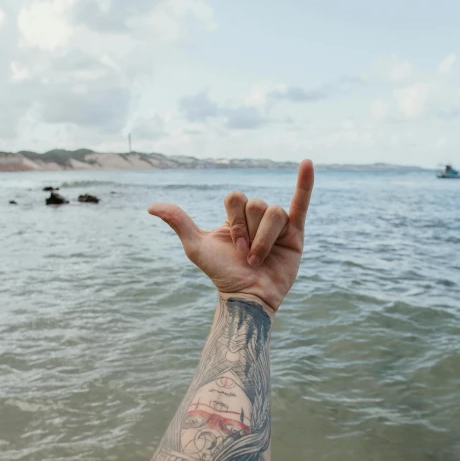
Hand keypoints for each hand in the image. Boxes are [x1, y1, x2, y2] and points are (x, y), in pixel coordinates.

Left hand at [148, 159, 313, 311]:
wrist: (248, 296)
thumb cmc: (222, 274)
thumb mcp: (197, 247)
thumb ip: (179, 222)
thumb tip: (151, 206)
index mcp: (236, 217)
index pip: (237, 197)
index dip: (234, 220)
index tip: (233, 244)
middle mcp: (257, 218)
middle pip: (256, 204)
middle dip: (250, 232)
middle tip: (246, 254)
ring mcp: (278, 225)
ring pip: (275, 212)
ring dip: (265, 238)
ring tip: (260, 259)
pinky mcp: (296, 233)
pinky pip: (302, 202)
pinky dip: (306, 183)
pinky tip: (308, 163)